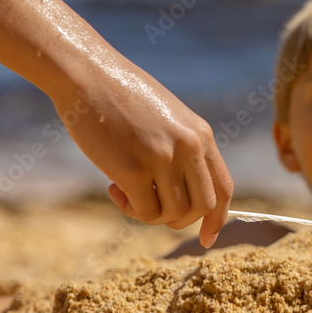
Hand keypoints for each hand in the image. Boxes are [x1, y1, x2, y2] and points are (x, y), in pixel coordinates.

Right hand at [54, 61, 232, 247]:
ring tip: (127, 193)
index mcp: (202, 135)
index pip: (223, 188)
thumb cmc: (123, 95)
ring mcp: (162, 158)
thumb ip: (183, 149)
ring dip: (151, 215)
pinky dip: (130, 210)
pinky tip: (114, 189)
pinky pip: (145, 212)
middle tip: (153, 210)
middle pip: (204, 207)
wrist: (88, 74)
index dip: (219, 218)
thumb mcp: (169, 118)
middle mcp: (189, 147)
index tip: (208, 238)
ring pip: (175, 213)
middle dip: (181, 221)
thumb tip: (186, 193)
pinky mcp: (133, 169)